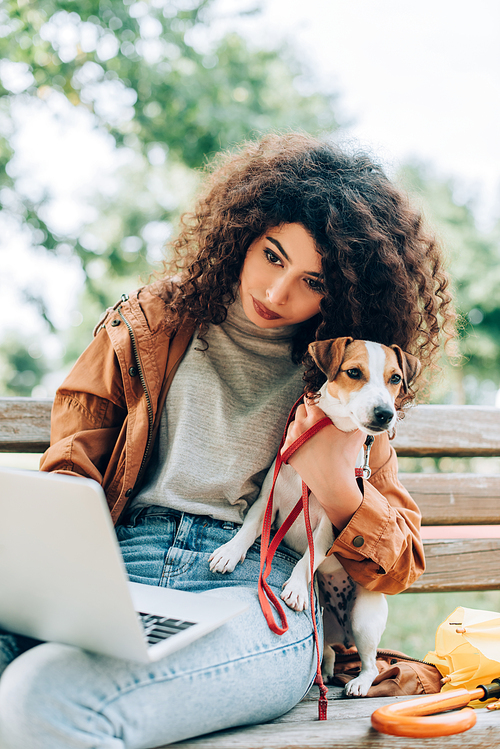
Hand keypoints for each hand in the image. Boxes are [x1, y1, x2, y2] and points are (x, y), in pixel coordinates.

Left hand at [282, 399, 364, 529]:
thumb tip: (362, 410)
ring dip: (300, 425)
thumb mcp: (357, 435)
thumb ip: (358, 420)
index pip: (310, 399)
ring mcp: (291, 439)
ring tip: (312, 432)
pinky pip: (288, 438)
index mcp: (315, 419)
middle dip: (308, 411)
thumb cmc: (345, 459)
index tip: (320, 403)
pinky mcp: (286, 450)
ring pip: (293, 423)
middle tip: (318, 419)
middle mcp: (300, 427)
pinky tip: (306, 444)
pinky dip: (295, 439)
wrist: (333, 484)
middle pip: (300, 409)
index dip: (316, 399)